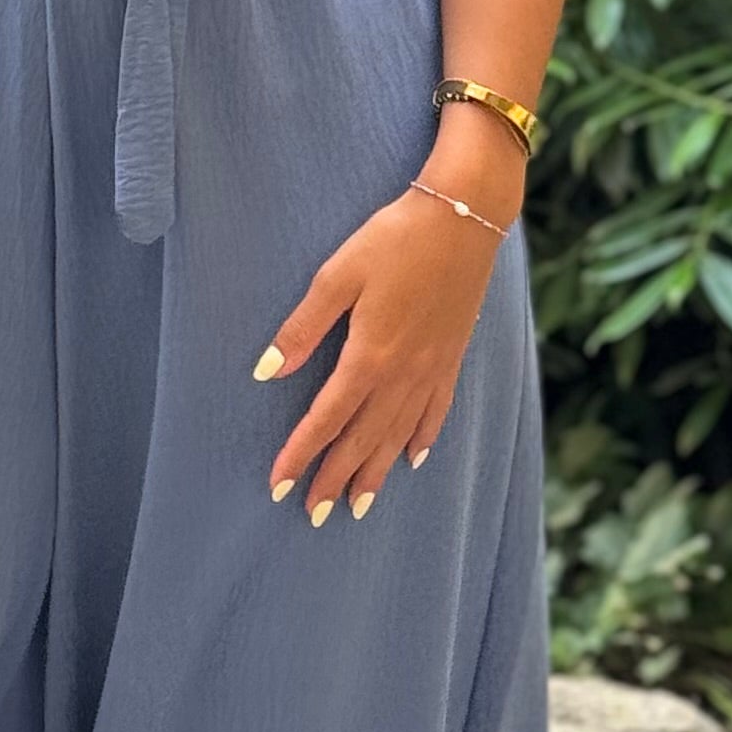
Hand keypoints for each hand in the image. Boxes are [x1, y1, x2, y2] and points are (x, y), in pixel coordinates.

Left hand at [255, 165, 509, 519]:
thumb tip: (266, 371)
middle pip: (363, 438)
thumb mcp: (338, 274)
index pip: (327, 419)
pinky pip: (436, 412)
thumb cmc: (395, 238)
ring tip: (359, 505)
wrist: (465, 217)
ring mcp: (432, 368)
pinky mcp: (452, 356)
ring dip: (376, 471)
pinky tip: (413, 458)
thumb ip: (303, 327)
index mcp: (369, 356)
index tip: (278, 485)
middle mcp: (402, 374)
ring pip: (399, 435)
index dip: (301, 454)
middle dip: (336, 478)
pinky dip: (422, 439)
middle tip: (314, 514)